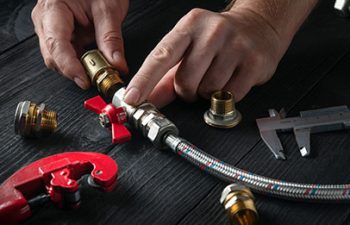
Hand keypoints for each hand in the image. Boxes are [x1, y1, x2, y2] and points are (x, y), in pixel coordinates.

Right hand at [31, 0, 128, 88]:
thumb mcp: (108, 8)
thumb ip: (111, 38)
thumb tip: (116, 64)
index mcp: (53, 8)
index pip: (57, 45)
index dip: (70, 67)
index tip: (85, 80)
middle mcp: (46, 19)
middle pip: (54, 56)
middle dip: (75, 70)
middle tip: (98, 77)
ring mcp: (51, 26)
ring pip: (59, 57)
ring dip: (79, 66)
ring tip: (100, 68)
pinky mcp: (60, 32)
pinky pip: (67, 52)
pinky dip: (81, 60)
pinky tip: (94, 60)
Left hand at [124, 8, 289, 106]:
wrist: (258, 25)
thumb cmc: (218, 39)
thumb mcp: (188, 49)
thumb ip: (166, 76)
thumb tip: (148, 99)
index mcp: (189, 26)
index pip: (162, 56)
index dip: (145, 80)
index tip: (133, 98)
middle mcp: (212, 32)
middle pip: (185, 81)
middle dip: (186, 90)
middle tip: (197, 80)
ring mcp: (236, 46)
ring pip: (208, 91)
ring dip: (208, 93)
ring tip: (216, 76)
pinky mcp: (254, 62)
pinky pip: (231, 96)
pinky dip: (226, 97)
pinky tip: (231, 80)